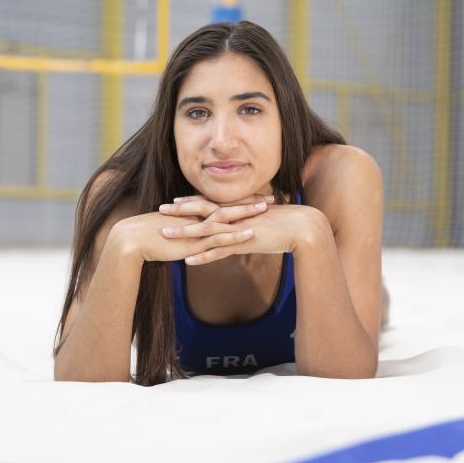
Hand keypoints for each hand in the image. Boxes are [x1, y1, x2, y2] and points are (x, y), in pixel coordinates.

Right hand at [109, 209, 256, 263]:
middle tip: (270, 198)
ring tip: (266, 209)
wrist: (132, 240)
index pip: (220, 203)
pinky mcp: (194, 241)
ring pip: (226, 218)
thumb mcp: (172, 234)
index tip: (255, 196)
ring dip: (247, 214)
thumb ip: (185, 233)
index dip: (239, 200)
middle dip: (249, 202)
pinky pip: (218, 238)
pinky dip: (234, 235)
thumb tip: (193, 238)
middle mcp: (197, 217)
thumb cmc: (148, 238)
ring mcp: (196, 228)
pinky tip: (249, 234)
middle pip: (228, 206)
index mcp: (192, 213)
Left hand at [157, 194, 325, 264]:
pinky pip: (219, 251)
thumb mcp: (264, 220)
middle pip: (202, 211)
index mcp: (239, 208)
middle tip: (160, 210)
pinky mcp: (244, 244)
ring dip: (184, 233)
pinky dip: (203, 256)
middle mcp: (235, 216)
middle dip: (180, 211)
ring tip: (164, 235)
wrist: (303, 227)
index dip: (191, 202)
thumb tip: (244, 226)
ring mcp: (238, 229)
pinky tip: (188, 261)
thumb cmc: (287, 223)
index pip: (210, 203)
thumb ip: (251, 221)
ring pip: (205, 230)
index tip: (175, 201)